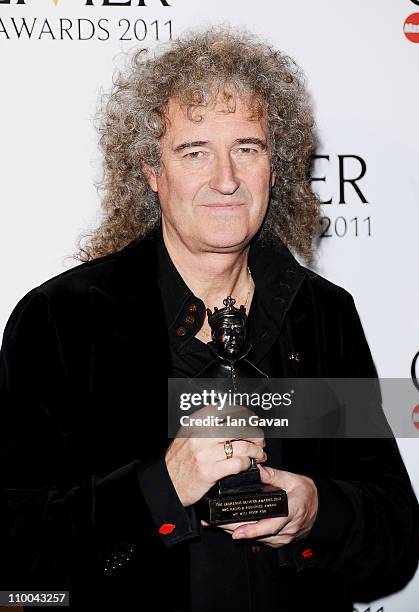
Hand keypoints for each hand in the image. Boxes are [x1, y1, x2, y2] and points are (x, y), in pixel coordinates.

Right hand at [166, 404, 265, 506]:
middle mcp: (201, 435)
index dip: (246, 416)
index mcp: (197, 423)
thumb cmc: (179, 461)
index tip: (252, 421)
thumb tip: (233, 421)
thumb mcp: (189, 435)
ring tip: (258, 455)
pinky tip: (246, 465)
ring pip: (243, 446)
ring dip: (256, 451)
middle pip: (240, 428)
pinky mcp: (210, 471)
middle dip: (256, 434)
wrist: (167, 484)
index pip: (229, 411)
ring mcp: (206, 453)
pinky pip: (238, 463)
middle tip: (259, 441)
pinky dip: (247, 464)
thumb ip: (207, 426)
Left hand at [202, 464, 317, 547]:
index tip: (237, 532)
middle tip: (217, 524)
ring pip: (258, 539)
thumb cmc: (307, 493)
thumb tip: (256, 471)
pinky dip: (249, 534)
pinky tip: (234, 528)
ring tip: (220, 525)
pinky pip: (262, 539)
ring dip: (240, 532)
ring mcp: (284, 537)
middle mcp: (287, 529)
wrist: (321, 507)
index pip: (269, 525)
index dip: (252, 531)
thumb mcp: (292, 480)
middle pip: (259, 534)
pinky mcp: (281, 540)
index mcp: (290, 512)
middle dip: (236, 530)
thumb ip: (273, 475)